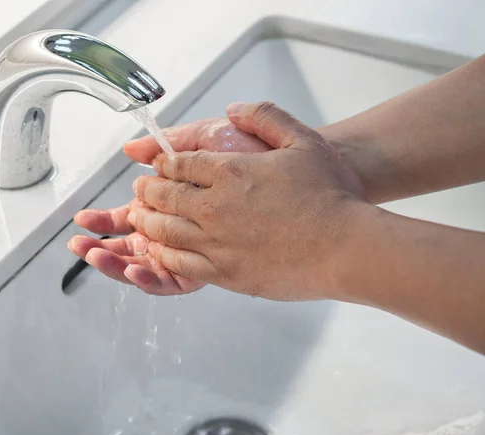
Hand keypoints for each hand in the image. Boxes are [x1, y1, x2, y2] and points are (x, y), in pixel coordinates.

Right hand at [68, 117, 271, 294]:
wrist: (307, 176)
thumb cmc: (264, 158)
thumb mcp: (218, 138)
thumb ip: (179, 141)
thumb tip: (134, 148)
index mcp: (183, 200)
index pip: (137, 214)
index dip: (108, 220)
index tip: (85, 221)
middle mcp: (190, 228)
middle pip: (138, 244)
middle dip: (105, 245)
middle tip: (80, 244)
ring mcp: (203, 249)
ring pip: (153, 264)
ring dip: (120, 264)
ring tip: (95, 258)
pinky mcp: (219, 266)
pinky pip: (179, 279)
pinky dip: (154, 278)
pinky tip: (137, 270)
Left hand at [128, 102, 368, 299]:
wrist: (347, 248)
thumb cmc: (331, 194)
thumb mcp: (303, 139)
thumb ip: (265, 116)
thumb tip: (233, 109)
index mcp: (229, 172)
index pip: (181, 164)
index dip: (164, 163)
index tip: (156, 165)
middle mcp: (214, 207)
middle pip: (165, 197)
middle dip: (147, 191)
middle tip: (138, 190)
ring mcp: (216, 243)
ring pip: (166, 231)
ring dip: (147, 221)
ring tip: (137, 218)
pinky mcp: (224, 274)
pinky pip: (180, 263)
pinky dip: (163, 254)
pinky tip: (158, 251)